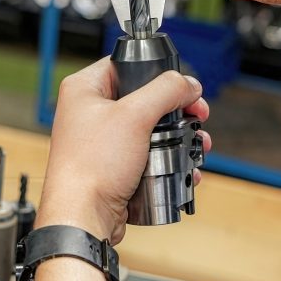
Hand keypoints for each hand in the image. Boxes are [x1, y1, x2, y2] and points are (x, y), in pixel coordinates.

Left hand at [35, 57, 210, 245]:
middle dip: (175, 109)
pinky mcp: (111, 161)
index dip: (156, 71)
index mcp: (84, 88)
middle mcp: (90, 110)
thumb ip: (164, 91)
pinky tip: (185, 165)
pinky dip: (166, 155)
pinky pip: (144, 150)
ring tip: (196, 143)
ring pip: (147, 126)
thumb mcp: (134, 116)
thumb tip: (186, 83)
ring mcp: (100, 137)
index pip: (124, 64)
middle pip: (142, 96)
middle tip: (197, 115)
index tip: (182, 85)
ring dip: (176, 134)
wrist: (83, 215)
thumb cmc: (91, 166)